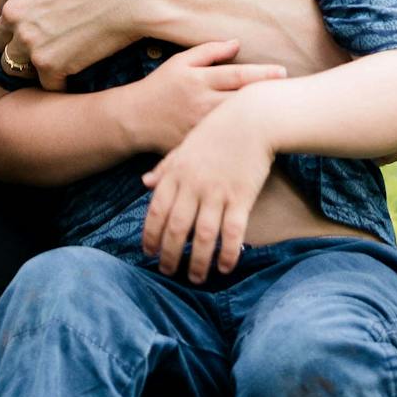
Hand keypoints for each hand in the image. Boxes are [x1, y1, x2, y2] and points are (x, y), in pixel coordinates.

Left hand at [0, 0, 148, 88]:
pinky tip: (70, 77)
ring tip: (49, 63)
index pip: (1, 3)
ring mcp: (30, 41)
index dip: (17, 10)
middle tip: (40, 41)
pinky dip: (57, 83)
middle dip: (16, 38)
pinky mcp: (49, 66)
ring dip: (29, 65)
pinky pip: (44, 84)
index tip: (32, 16)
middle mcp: (15, 12)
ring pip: (13, 64)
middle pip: (0, 35)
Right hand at [130, 41, 286, 152]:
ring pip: (238, 123)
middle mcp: (202, 104)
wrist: (134, 120)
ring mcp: (202, 127)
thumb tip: (236, 43)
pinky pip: (226, 144)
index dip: (262, 73)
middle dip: (268, 96)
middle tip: (293, 93)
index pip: (237, 75)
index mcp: (199, 80)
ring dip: (261, 118)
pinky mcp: (200, 145)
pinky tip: (263, 140)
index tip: (282, 72)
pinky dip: (245, 141)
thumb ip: (208, 51)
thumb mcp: (179, 62)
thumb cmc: (159, 87)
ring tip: (284, 115)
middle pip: (243, 100)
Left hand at [141, 95, 278, 282]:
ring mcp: (218, 192)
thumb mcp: (185, 145)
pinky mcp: (242, 197)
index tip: (148, 252)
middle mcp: (193, 185)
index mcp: (176, 172)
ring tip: (196, 278)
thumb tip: (144, 183)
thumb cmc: (218, 130)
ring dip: (198, 261)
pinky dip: (227, 252)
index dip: (151, 234)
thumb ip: (165, 167)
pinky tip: (225, 267)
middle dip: (170, 254)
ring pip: (203, 235)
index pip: (156, 210)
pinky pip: (233, 232)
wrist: (252, 118)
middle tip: (167, 272)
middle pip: (177, 228)